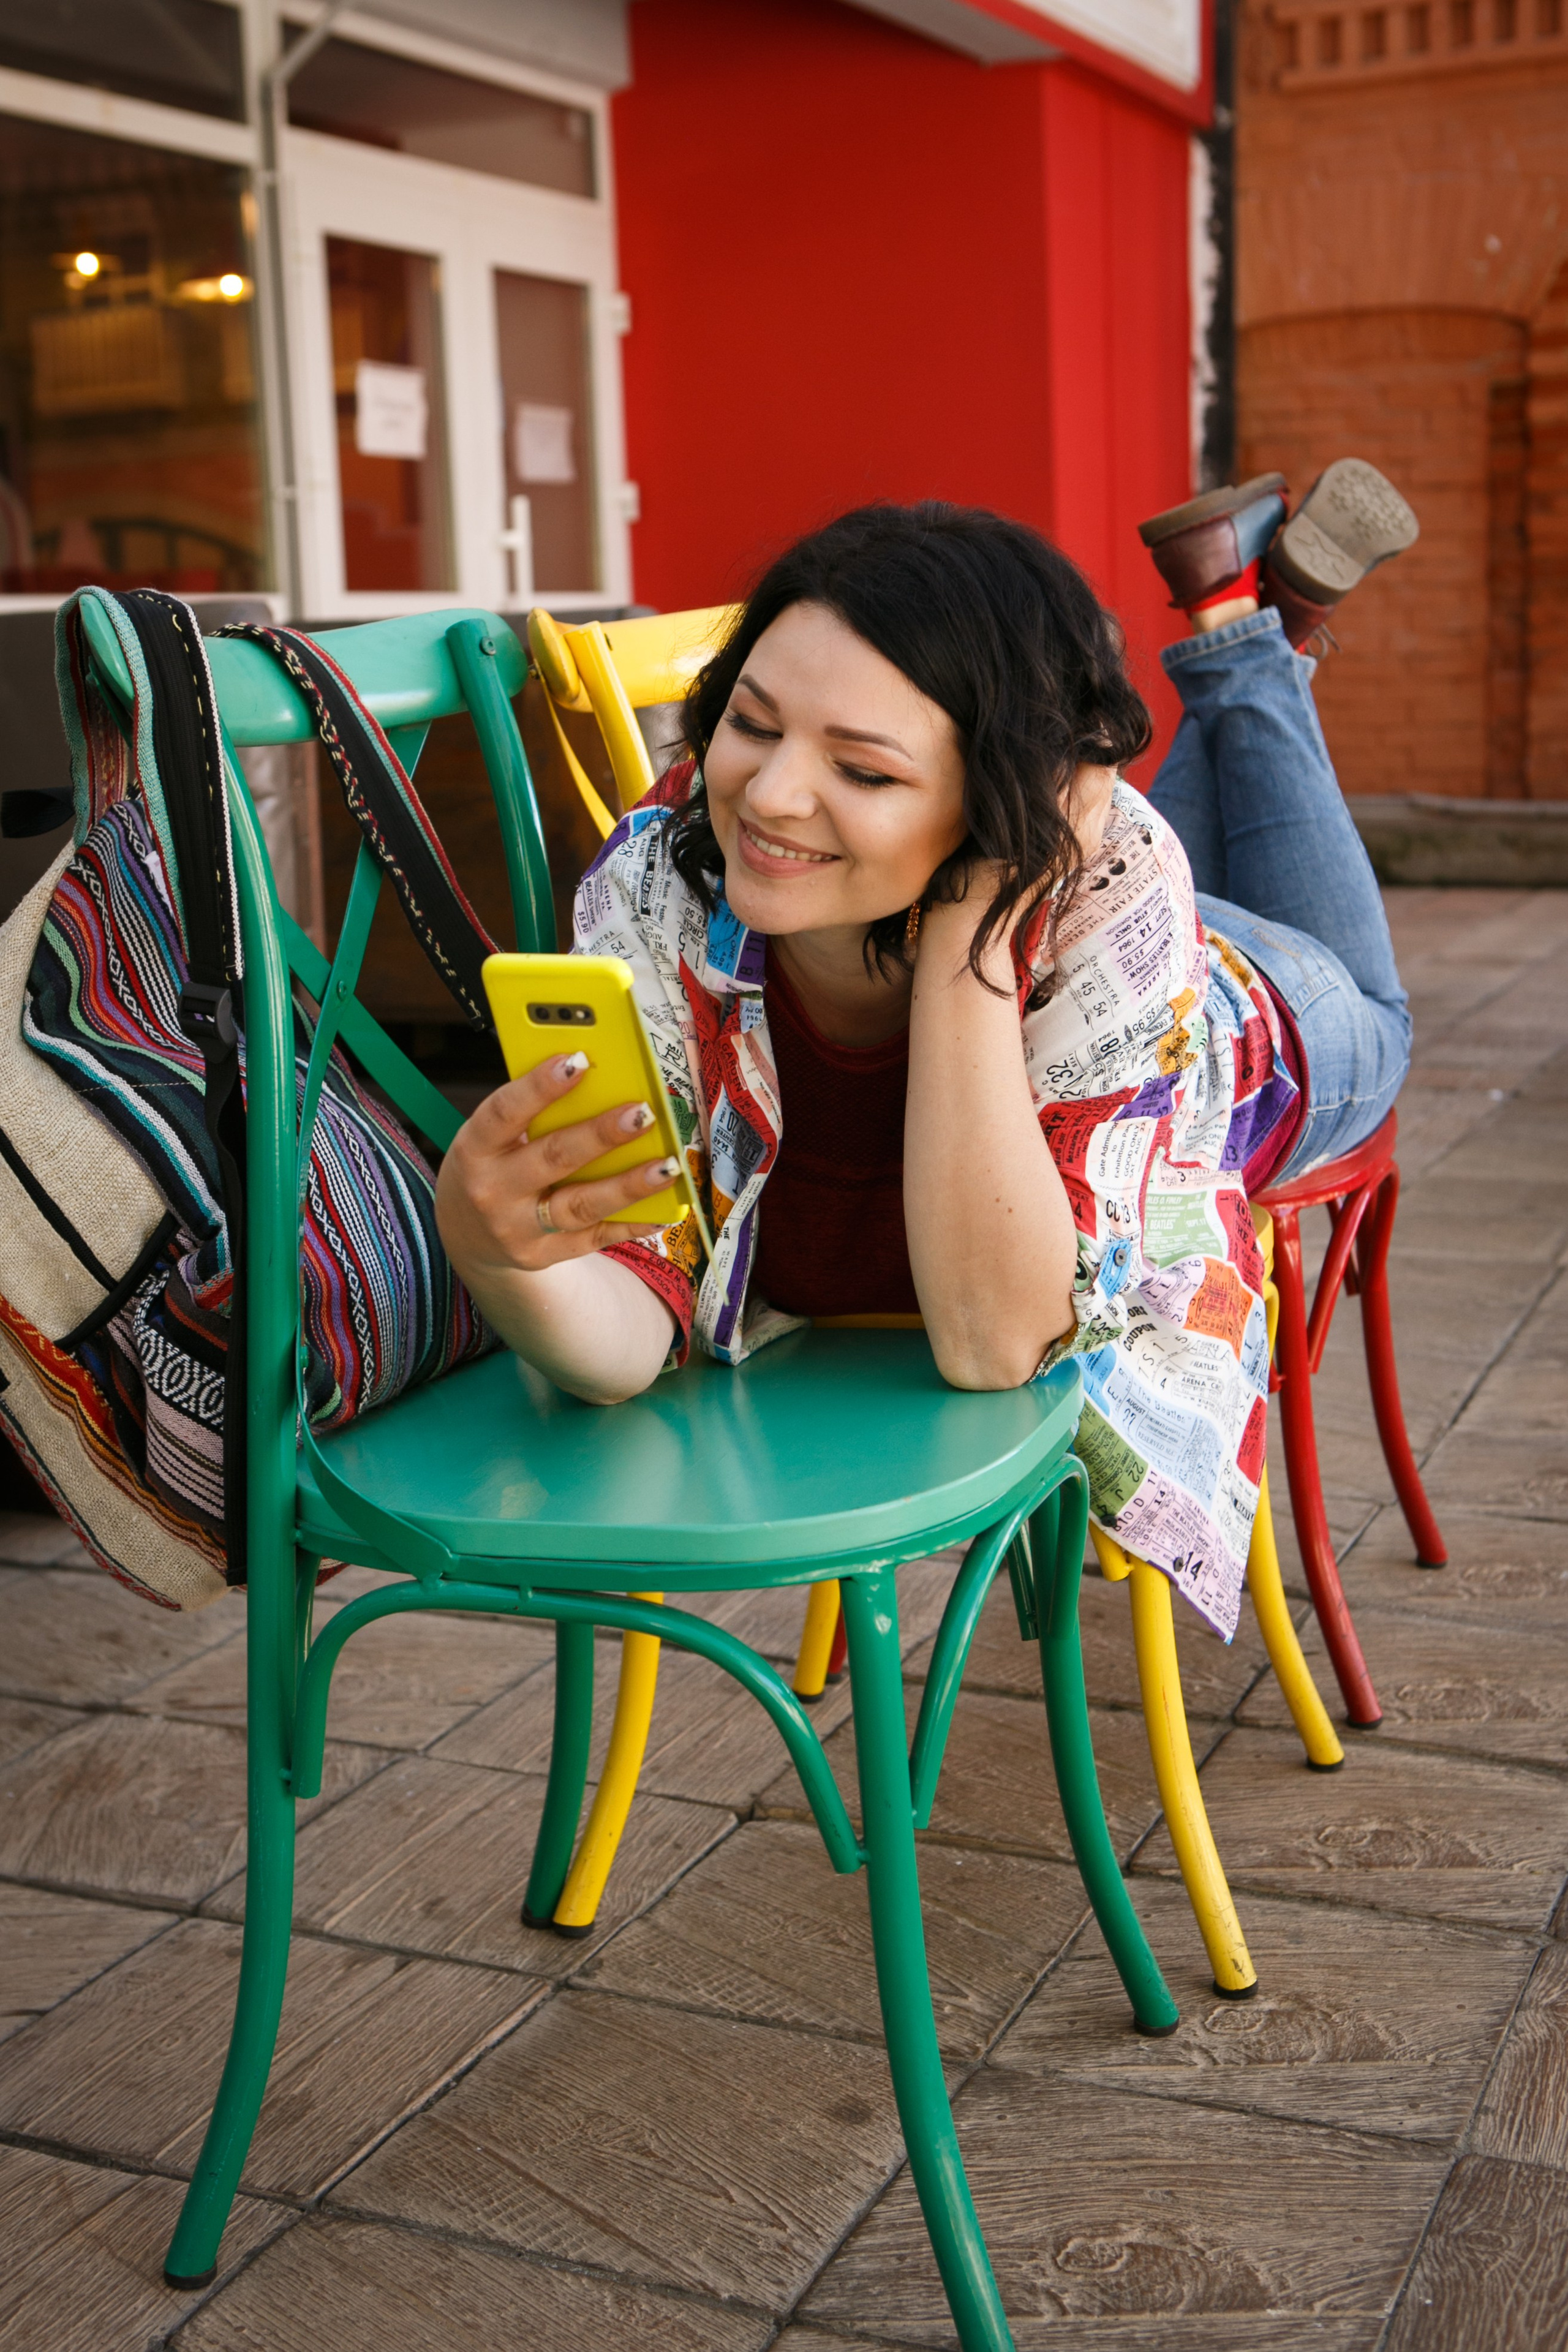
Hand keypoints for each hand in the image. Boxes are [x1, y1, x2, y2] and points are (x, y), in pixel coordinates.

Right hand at [436, 1051, 678, 1281]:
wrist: (467, 1234)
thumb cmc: (491, 1165)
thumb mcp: (491, 1137)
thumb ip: (531, 1114)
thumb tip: (597, 1080)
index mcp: (475, 1148)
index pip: (505, 1112)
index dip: (540, 1086)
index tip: (578, 1060)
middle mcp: (492, 1191)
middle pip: (554, 1158)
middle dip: (602, 1135)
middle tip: (643, 1113)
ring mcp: (517, 1229)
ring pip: (580, 1205)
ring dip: (628, 1185)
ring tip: (668, 1165)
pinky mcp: (543, 1255)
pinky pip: (594, 1238)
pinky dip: (631, 1224)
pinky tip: (663, 1208)